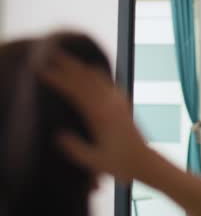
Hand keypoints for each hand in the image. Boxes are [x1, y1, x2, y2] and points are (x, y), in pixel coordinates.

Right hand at [38, 52, 147, 182]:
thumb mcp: (93, 161)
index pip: (74, 90)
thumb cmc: (119, 164)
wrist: (144, 161)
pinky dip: (96, 73)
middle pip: (85, 77)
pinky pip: (108, 81)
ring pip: (97, 76)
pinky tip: (90, 70)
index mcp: (100, 115)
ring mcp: (118, 101)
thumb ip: (75, 148)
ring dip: (80, 66)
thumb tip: (59, 135)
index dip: (57, 79)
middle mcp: (110, 103)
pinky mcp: (123, 103)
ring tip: (66, 58)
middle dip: (67, 64)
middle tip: (51, 52)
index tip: (41, 70)